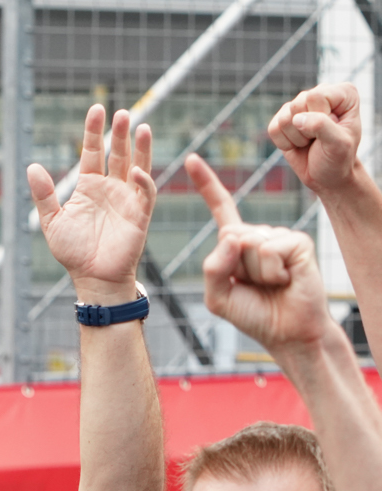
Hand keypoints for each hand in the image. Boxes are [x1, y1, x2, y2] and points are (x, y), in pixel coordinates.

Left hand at [28, 105, 154, 304]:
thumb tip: (31, 166)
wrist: (92, 277)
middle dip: (120, 133)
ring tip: (140, 126)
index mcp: (89, 187)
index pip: (93, 152)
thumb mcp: (52, 220)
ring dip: (140, 147)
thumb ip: (44, 194)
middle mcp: (110, 188)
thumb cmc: (74, 251)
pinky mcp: (139, 214)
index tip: (96, 109)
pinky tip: (132, 169)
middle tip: (122, 112)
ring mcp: (127, 199)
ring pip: (137, 166)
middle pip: (117, 153)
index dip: (94, 131)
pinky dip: (141, 180)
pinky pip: (144, 192)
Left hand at [189, 154, 334, 353]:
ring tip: (272, 284)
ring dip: (255, 273)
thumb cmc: (254, 314)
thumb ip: (212, 268)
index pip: (222, 208)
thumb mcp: (218, 296)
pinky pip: (268, 250)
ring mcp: (278, 236)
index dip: (207, 184)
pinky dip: (271, 272)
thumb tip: (232, 237)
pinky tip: (286, 280)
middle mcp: (257, 234)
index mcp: (236, 242)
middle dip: (235, 267)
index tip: (191, 158)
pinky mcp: (298, 242)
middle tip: (255, 285)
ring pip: (247, 244)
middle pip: (228, 236)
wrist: (288, 332)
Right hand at [268, 83, 363, 196]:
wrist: (327, 175)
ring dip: (296, 138)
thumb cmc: (339, 158)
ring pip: (284, 118)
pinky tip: (298, 145)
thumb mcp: (339, 144)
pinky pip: (272, 129)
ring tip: (310, 142)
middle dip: (307, 130)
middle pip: (297, 105)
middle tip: (320, 138)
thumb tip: (296, 119)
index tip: (333, 130)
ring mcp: (299, 106)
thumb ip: (322, 126)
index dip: (320, 117)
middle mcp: (320, 95)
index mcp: (343, 94)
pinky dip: (284, 143)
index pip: (316, 96)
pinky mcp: (282, 119)